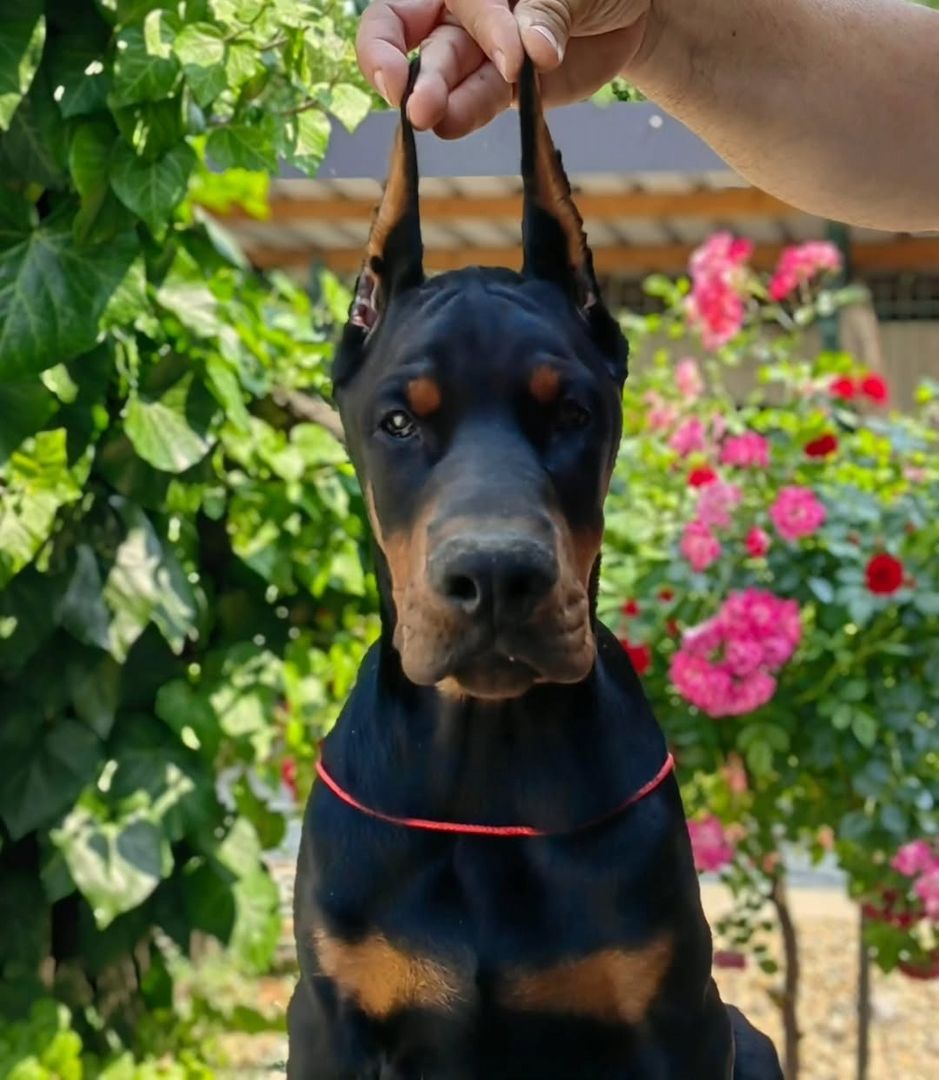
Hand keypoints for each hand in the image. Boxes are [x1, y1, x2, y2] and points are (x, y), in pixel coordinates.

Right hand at [356, 0, 652, 137]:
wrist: (629, 13)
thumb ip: (547, 8)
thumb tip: (534, 48)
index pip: (421, 4)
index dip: (400, 36)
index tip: (413, 66)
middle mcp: (462, 13)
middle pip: (421, 41)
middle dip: (422, 74)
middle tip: (418, 108)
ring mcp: (481, 53)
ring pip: (447, 76)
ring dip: (439, 101)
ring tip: (431, 120)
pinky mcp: (504, 88)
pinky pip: (479, 102)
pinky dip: (467, 114)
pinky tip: (451, 125)